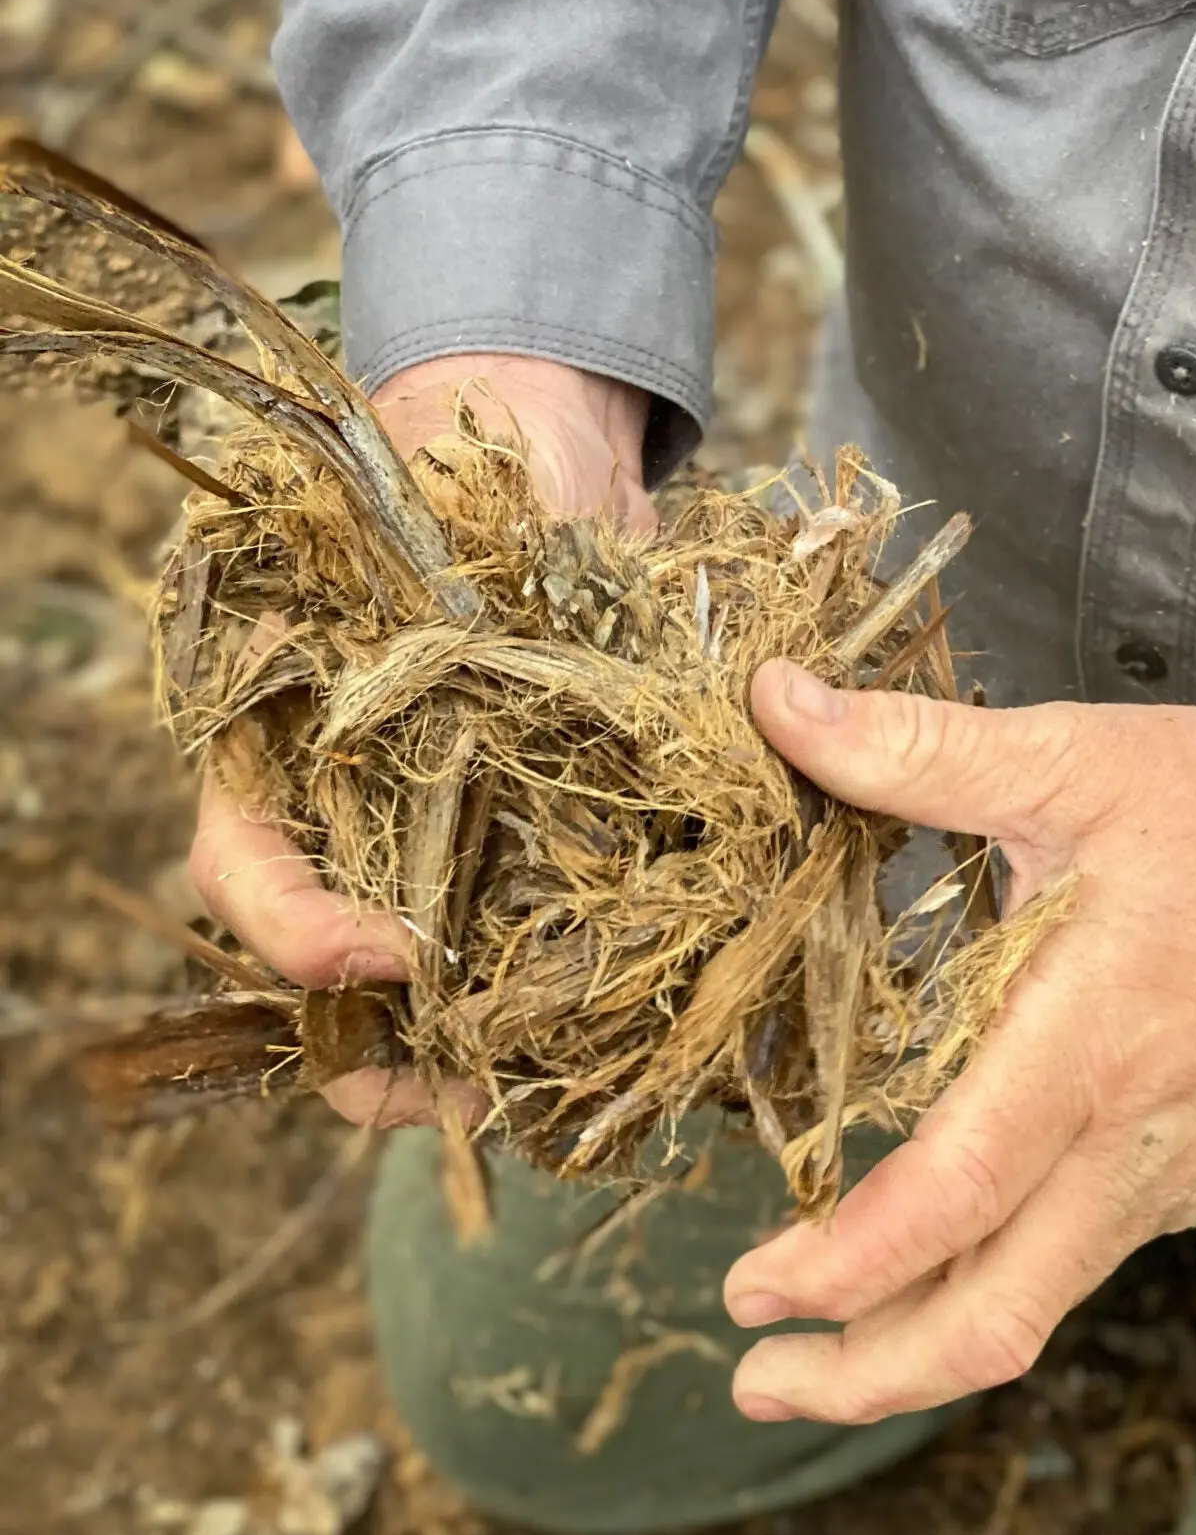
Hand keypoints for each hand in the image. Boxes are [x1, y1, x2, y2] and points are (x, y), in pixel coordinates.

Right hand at [188, 353, 654, 1126]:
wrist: (550, 437)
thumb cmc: (461, 455)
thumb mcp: (431, 499)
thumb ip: (439, 579)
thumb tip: (527, 670)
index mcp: (279, 730)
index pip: (244, 862)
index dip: (296, 930)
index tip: (385, 958)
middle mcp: (346, 799)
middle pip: (323, 969)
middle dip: (379, 1053)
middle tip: (454, 1096)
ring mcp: (436, 828)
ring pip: (418, 989)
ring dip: (465, 1056)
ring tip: (535, 1096)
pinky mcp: (535, 839)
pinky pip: (523, 948)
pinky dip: (553, 1003)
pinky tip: (612, 1040)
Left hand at [722, 669, 1195, 1422]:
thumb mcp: (1083, 759)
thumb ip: (920, 750)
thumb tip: (777, 705)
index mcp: (1091, 1045)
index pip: (952, 1201)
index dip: (842, 1268)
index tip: (749, 1292)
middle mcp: (1133, 1143)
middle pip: (992, 1322)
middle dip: (863, 1375)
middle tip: (756, 1378)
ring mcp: (1173, 1174)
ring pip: (1035, 1308)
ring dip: (919, 1349)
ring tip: (816, 1351)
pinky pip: (1078, 1262)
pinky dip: (990, 1291)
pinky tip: (934, 1261)